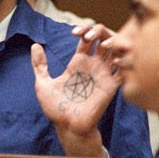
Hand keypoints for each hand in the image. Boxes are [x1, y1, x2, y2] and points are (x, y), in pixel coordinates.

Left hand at [31, 24, 120, 156]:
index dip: (84, 29)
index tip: (74, 33)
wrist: (68, 127)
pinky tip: (115, 59)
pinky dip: (123, 60)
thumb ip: (40, 64)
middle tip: (88, 36)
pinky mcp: (111, 86)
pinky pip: (123, 69)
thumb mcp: (43, 83)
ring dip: (114, 42)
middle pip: (104, 38)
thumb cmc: (56, 108)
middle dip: (99, 31)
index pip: (87, 37)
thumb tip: (35, 45)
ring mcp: (103, 74)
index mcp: (78, 61)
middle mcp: (93, 65)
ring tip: (105, 45)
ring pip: (116, 50)